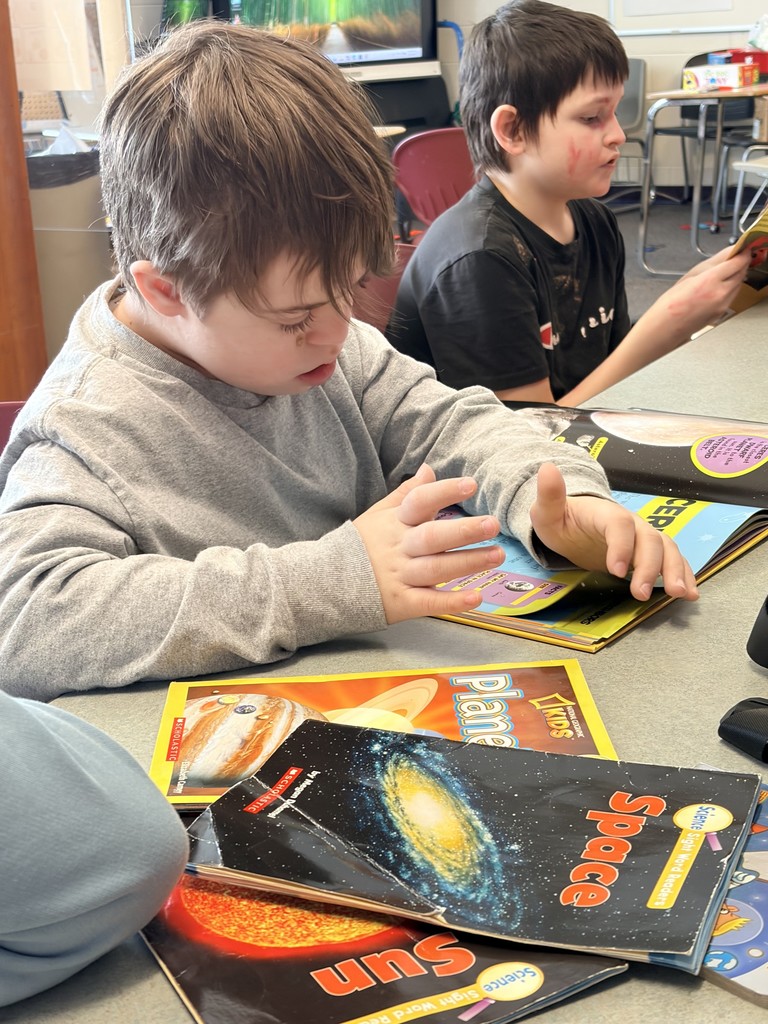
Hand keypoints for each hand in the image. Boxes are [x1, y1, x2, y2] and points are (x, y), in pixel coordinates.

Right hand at [353, 464, 504, 622]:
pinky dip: (453, 601)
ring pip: (437, 569)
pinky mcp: (402, 603)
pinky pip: (430, 603)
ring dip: (468, 563)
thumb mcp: (378, 514)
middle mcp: (400, 548)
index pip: (420, 502)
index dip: (444, 492)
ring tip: (497, 555)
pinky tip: (477, 597)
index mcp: (395, 523)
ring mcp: (400, 576)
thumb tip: (429, 468)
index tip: (471, 484)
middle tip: (493, 524)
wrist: (324, 583)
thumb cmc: (359, 546)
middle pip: (433, 537)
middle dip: (464, 531)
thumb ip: (406, 493)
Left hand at [529, 463, 698, 601]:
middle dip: (649, 566)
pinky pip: (672, 560)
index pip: (619, 524)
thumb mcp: (547, 511)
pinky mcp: (649, 553)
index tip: (616, 570)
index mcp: (605, 513)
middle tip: (641, 593)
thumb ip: (549, 494)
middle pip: (649, 539)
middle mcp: (631, 523)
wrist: (574, 525)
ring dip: (676, 571)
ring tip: (679, 594)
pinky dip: (684, 575)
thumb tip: (547, 467)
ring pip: (667, 549)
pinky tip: (690, 593)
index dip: (621, 545)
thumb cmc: (561, 520)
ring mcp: (643, 537)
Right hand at [659, 245, 750, 336]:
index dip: (743, 253)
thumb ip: (714, 262)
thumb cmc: (672, 303)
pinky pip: (732, 295)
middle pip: (742, 272)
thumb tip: (730, 252)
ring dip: (736, 275)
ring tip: (724, 272)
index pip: (738, 262)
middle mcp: (720, 294)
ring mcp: (723, 305)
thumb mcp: (691, 274)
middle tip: (735, 257)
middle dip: (740, 263)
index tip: (743, 248)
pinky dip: (730, 287)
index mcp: (710, 280)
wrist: (667, 326)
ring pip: (739, 284)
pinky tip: (718, 286)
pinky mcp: (723, 312)